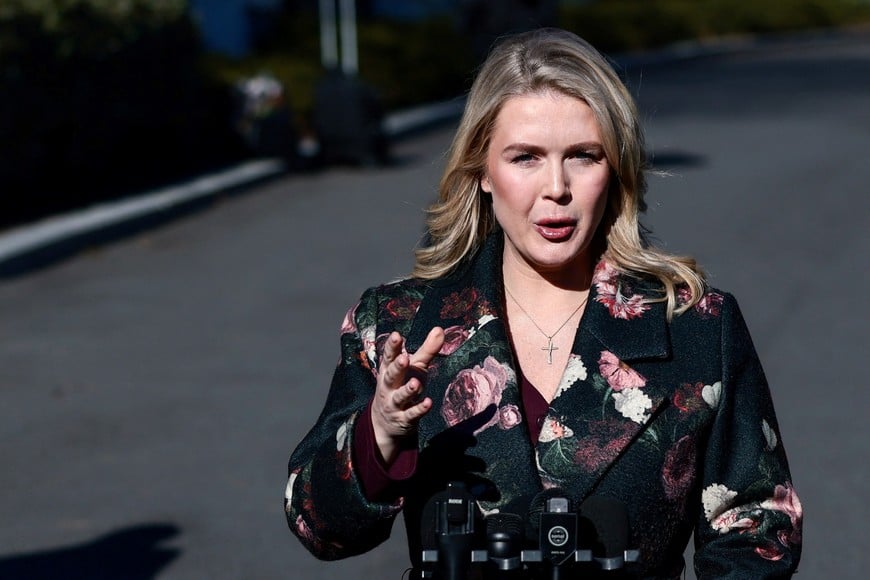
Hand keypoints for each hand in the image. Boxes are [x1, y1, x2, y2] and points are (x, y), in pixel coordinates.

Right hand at [371, 327, 443, 464]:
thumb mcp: (415, 367)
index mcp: (390, 370)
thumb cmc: (402, 385)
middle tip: (404, 359)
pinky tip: (428, 403)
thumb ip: (427, 350)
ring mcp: (395, 403)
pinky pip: (411, 414)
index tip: (396, 335)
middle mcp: (389, 386)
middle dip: (397, 367)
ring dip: (407, 390)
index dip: (392, 347)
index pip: (389, 357)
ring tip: (415, 383)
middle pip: (391, 376)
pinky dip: (419, 410)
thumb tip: (439, 329)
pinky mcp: (404, 419)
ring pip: (400, 396)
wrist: (386, 422)